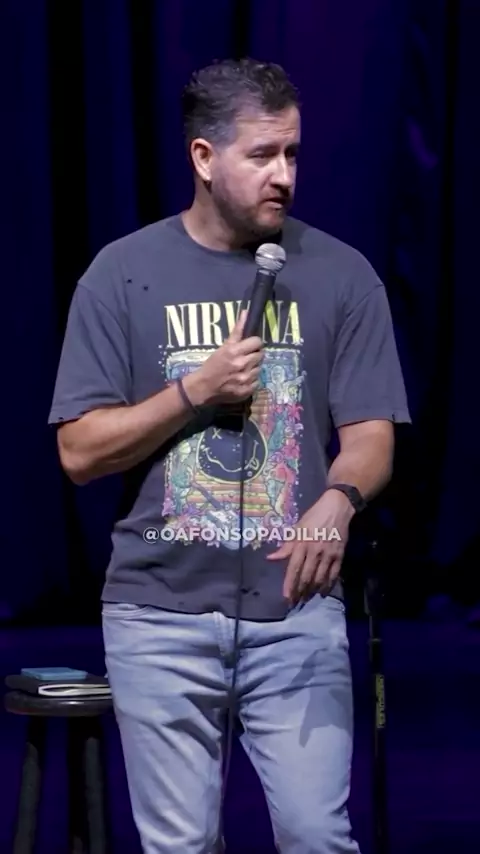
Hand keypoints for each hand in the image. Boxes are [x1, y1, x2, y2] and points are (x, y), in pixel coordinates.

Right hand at [184, 310, 263, 406]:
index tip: (250, 346)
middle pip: (260, 355)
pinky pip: (257, 381)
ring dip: (253, 368)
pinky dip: (251, 380)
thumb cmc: (212, 365)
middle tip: (245, 357)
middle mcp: (242, 365)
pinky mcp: (247, 391)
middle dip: (254, 355)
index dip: (254, 343)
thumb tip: (246, 312)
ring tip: (243, 369)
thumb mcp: (223, 347)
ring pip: (259, 368)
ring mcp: (245, 379)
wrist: (204, 387)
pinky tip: (242, 379)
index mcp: (235, 352)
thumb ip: (237, 331)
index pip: (257, 342)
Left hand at [266, 489, 354, 603]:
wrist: (336, 508)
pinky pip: (333, 575)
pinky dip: (328, 586)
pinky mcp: (339, 555)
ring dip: (312, 591)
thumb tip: (271, 559)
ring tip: (306, 599)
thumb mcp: (297, 528)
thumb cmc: (313, 517)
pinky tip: (322, 592)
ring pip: (320, 578)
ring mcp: (328, 554)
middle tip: (295, 603)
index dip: (289, 584)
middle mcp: (314, 551)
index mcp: (301, 543)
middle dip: (299, 592)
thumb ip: (286, 547)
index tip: (286, 597)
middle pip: (306, 577)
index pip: (293, 568)